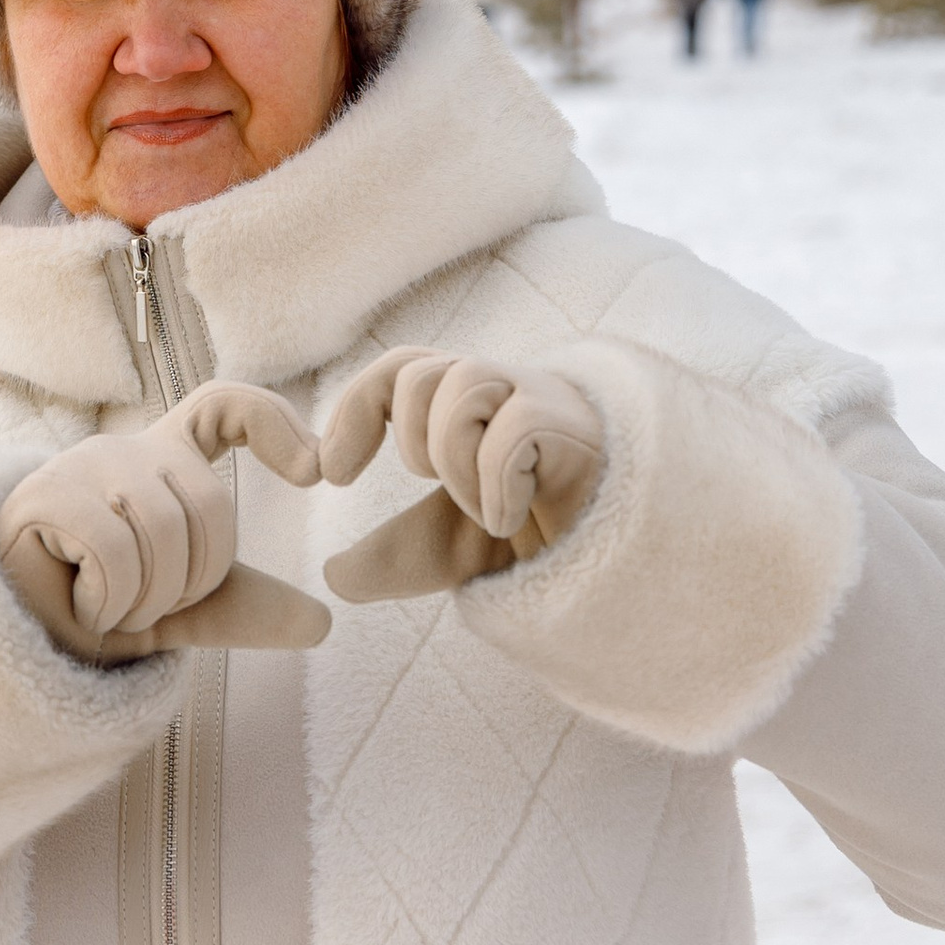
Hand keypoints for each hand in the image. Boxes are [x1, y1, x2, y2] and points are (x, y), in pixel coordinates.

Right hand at [0, 385, 326, 657]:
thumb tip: (323, 622)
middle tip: (144, 606)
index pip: (224, 405)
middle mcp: (129, 450)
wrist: (13, 637)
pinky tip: (82, 607)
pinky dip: (111, 603)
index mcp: (166, 460)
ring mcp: (85, 467)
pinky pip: (117, 554)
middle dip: (194, 582)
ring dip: (147, 599)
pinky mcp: (44, 495)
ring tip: (109, 608)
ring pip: (166, 532)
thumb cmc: (99, 607)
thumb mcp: (182, 611)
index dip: (274, 423)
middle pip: (212, 506)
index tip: (316, 471)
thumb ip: (246, 608)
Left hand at [319, 350, 604, 602]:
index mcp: (463, 407)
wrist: (613, 564)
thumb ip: (391, 558)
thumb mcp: (448, 555)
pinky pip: (515, 427)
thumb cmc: (535, 538)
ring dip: (456, 461)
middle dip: (413, 443)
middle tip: (442, 494)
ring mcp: (541, 400)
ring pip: (465, 382)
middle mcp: (500, 390)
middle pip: (422, 370)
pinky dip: (496, 486)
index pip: (397, 369)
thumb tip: (334, 576)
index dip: (354, 409)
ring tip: (484, 509)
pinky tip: (514, 519)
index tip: (331, 474)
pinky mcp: (578, 429)